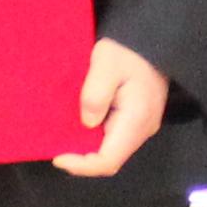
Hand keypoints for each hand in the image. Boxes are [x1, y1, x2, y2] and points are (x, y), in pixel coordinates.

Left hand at [56, 39, 171, 177]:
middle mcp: (143, 129)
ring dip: (87, 149)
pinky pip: (114, 138)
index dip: (82, 165)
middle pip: (110, 159)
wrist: (150, 41)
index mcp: (136, 120)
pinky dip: (94, 139)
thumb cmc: (127, 50)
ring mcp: (142, 126)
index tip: (58, 157)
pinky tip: (78, 129)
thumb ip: (95, 94)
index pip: (109, 160)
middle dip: (82, 160)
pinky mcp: (136, 120)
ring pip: (112, 150)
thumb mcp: (105, 63)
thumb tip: (87, 122)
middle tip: (56, 149)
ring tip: (64, 140)